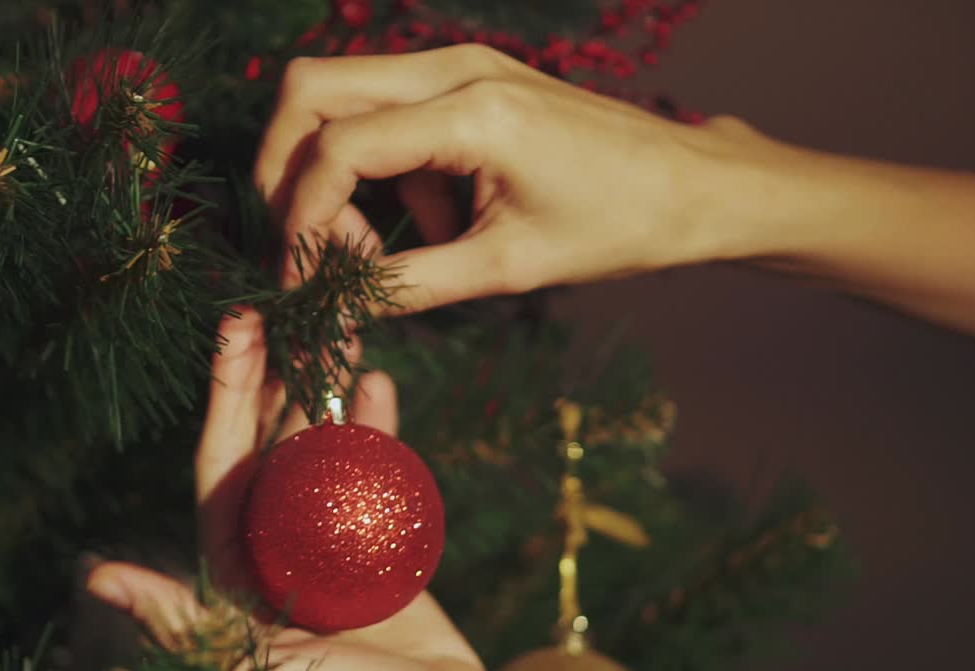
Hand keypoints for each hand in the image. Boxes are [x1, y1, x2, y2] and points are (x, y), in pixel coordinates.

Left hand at [86, 309, 508, 670]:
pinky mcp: (384, 544)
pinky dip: (380, 430)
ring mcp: (334, 543)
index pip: (222, 469)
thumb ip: (184, 620)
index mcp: (237, 577)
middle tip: (280, 307)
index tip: (235, 330)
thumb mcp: (264, 669)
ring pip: (324, 451)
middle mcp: (279, 552)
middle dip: (275, 378)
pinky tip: (381, 383)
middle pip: (271, 448)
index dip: (225, 398)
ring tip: (341, 331)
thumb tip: (95, 574)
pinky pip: (377, 473)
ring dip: (330, 392)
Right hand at [254, 44, 974, 343]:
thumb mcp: (507, 269)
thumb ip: (409, 283)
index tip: (299, 277)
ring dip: (335, 170)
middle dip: (284, 169)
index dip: (301, 217)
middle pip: (311, 90)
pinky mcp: (467, 80)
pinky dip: (380, 167)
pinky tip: (433, 221)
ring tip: (386, 242)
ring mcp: (460, 66)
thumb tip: (334, 300)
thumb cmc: (617, 227)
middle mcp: (455, 69)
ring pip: (339, 94)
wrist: (690, 187)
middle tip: (301, 241)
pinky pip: (387, 111)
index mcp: (472, 113)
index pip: (338, 148)